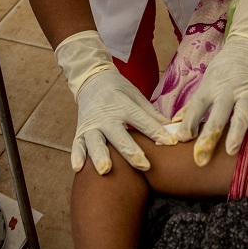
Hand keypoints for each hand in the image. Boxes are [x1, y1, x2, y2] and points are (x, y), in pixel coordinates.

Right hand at [55, 30, 174, 173]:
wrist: (92, 78)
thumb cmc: (118, 89)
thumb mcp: (135, 95)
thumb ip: (151, 114)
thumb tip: (171, 129)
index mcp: (123, 105)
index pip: (142, 120)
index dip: (156, 132)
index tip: (170, 143)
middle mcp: (107, 116)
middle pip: (119, 135)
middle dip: (130, 151)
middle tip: (143, 165)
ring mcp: (92, 124)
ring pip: (95, 142)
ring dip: (100, 155)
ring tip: (105, 170)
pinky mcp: (80, 130)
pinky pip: (77, 144)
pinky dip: (76, 155)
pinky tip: (78, 168)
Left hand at [173, 0, 247, 165]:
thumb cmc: (224, 67)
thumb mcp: (206, 81)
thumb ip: (193, 105)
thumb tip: (175, 124)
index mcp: (210, 87)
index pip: (197, 106)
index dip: (189, 122)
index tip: (181, 139)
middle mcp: (227, 90)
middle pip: (218, 114)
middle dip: (210, 135)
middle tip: (202, 156)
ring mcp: (246, 91)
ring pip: (241, 113)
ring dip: (235, 131)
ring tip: (231, 150)